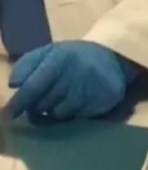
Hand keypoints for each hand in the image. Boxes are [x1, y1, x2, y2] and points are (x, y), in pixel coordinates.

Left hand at [7, 41, 136, 120]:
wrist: (114, 56)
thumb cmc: (74, 57)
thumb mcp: (50, 51)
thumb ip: (27, 64)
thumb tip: (13, 84)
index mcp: (58, 58)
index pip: (32, 86)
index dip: (18, 103)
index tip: (8, 115)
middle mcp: (74, 73)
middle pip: (42, 105)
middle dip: (38, 107)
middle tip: (41, 102)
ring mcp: (88, 88)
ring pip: (58, 114)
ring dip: (55, 111)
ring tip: (62, 99)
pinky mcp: (101, 101)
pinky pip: (76, 118)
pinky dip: (72, 114)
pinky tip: (77, 103)